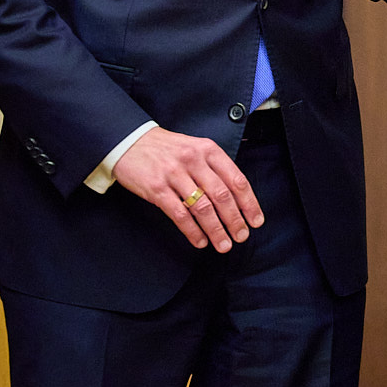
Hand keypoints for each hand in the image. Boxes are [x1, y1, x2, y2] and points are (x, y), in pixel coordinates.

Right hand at [112, 127, 264, 251]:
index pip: (236, 180)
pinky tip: (200, 241)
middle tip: (241, 237)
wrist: (130, 141)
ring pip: (202, 208)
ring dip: (216, 230)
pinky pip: (179, 214)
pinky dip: (192, 231)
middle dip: (235, 220)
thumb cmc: (167, 149)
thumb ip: (215, 168)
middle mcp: (194, 161)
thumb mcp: (196, 148)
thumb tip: (237, 198)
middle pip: (222, 196)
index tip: (256, 221)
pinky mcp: (156, 189)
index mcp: (209, 150)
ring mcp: (174, 175)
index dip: (249, 203)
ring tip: (223, 244)